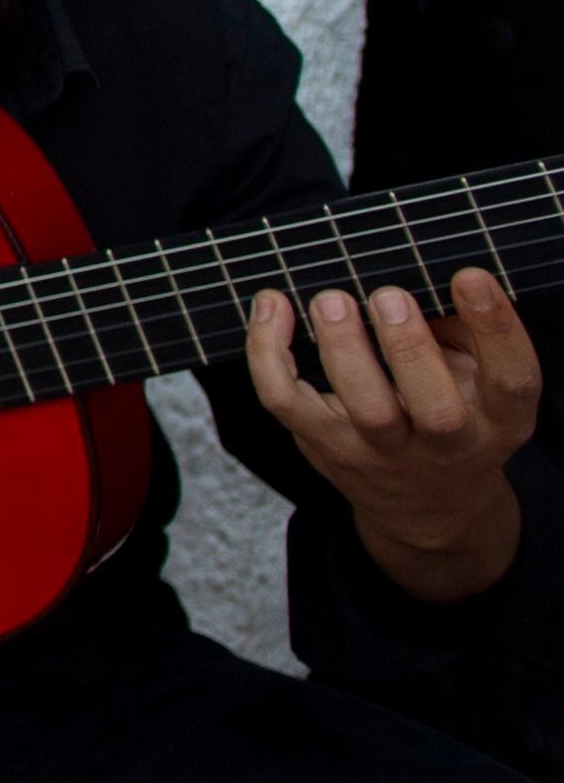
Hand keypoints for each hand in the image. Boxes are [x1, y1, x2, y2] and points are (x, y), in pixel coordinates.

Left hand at [250, 270, 540, 604]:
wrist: (427, 504)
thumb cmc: (454, 415)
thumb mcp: (479, 383)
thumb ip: (463, 334)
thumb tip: (424, 281)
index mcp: (499, 421)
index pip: (512, 380)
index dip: (497, 329)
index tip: (469, 277)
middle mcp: (448, 445)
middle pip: (436, 410)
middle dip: (409, 349)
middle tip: (388, 296)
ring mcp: (384, 452)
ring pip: (365, 411)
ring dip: (343, 349)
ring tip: (331, 300)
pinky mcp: (326, 446)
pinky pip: (287, 402)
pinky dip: (268, 352)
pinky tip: (273, 306)